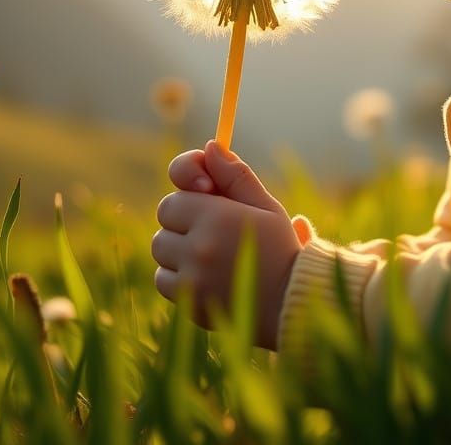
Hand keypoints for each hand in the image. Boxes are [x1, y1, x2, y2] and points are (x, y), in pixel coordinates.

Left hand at [152, 141, 300, 349]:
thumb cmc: (280, 248)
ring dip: (178, 246)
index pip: (175, 197)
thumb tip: (211, 147)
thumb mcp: (265, 206)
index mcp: (217, 218)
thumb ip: (235, 175)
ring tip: (209, 249)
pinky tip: (205, 273)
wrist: (289, 303)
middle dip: (183, 217)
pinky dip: (177, 274)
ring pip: (161, 250)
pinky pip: (163, 280)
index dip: (187, 192)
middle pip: (164, 221)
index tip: (205, 192)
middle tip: (210, 222)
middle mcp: (199, 248)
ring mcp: (191, 279)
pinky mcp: (187, 304)